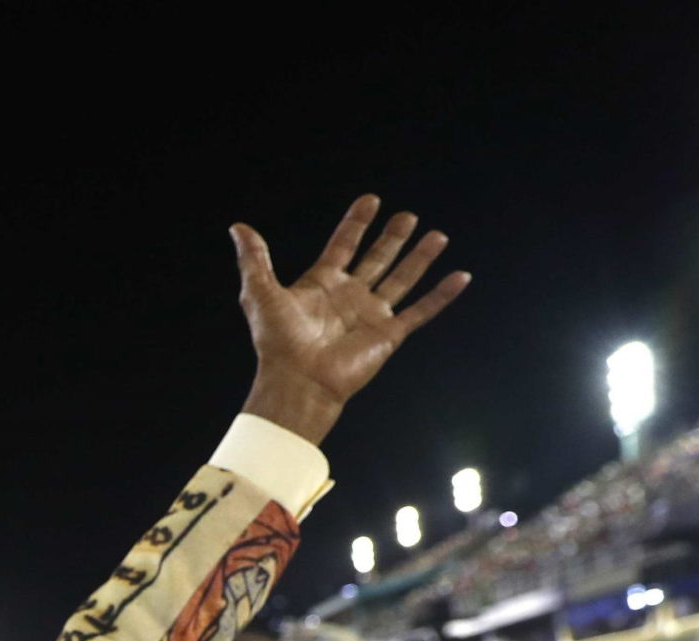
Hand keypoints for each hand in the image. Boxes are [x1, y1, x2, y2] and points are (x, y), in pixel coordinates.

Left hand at [234, 195, 470, 444]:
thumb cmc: (277, 342)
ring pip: (402, 279)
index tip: (371, 200)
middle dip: (392, 238)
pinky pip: (421, 310)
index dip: (356, 224)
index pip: (343, 245)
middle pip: (377, 259)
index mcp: (322, 284)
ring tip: (436, 235)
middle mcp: (350, 296)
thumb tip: (238, 227)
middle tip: (407, 216)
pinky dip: (442, 295)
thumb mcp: (259, 293)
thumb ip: (255, 259)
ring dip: (419, 258)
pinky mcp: (389, 334)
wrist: (298, 382)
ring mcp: (371, 315)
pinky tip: (460, 276)